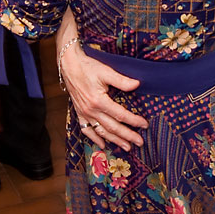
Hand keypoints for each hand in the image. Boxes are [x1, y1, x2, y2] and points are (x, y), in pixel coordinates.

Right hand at [56, 36, 146, 150]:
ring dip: (114, 140)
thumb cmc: (88, 67)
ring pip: (101, 131)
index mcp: (99, 101)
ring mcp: (84, 113)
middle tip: (140, 142)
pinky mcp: (79, 113)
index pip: (121, 115)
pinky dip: (94, 139)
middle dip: (127, 136)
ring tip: (126, 147)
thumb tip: (137, 85)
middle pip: (112, 127)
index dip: (134, 121)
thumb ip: (122, 80)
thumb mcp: (106, 71)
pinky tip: (102, 145)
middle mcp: (91, 110)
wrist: (69, 66)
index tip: (145, 125)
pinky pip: (86, 130)